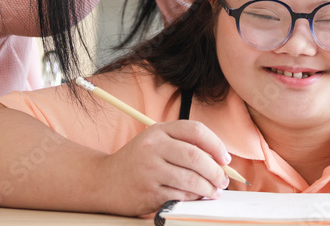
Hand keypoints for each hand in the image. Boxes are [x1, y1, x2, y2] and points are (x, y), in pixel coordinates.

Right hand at [94, 120, 230, 215]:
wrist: (104, 181)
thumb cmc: (137, 162)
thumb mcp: (155, 142)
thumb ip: (182, 144)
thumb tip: (219, 160)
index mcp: (159, 130)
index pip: (196, 131)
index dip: (216, 144)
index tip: (225, 159)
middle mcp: (153, 147)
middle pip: (196, 157)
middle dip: (216, 171)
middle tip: (224, 180)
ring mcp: (150, 170)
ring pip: (191, 179)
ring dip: (208, 188)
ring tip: (214, 191)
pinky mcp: (149, 191)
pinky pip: (180, 195)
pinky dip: (193, 198)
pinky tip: (197, 197)